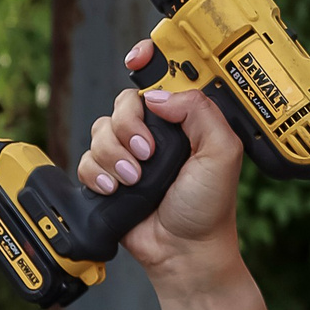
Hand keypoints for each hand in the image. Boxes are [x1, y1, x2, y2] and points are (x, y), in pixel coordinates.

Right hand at [77, 37, 244, 292]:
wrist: (184, 251)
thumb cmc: (208, 207)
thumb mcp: (222, 153)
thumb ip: (199, 113)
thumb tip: (159, 97)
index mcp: (187, 118)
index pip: (164, 75)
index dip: (148, 58)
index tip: (137, 59)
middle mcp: (158, 130)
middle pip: (124, 101)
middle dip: (129, 126)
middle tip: (147, 153)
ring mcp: (131, 152)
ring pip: (102, 129)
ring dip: (115, 155)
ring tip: (136, 180)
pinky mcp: (110, 174)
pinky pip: (87, 158)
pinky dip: (99, 173)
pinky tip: (117, 189)